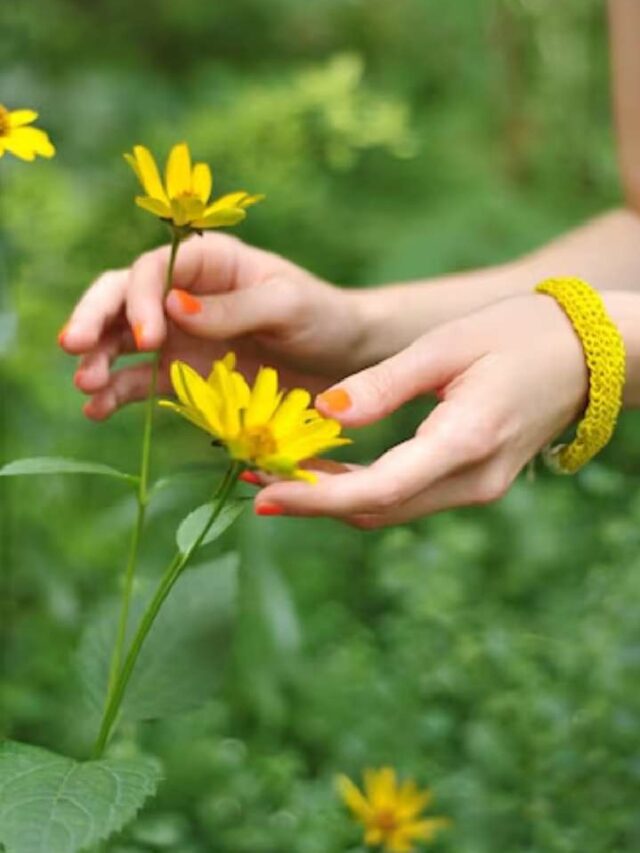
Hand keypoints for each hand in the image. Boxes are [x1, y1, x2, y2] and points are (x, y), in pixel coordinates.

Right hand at [60, 233, 368, 419]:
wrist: (341, 358)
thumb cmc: (321, 316)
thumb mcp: (286, 306)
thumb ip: (234, 308)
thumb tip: (172, 307)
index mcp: (208, 262)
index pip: (153, 270)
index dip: (139, 299)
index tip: (150, 337)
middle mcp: (183, 294)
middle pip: (121, 297)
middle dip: (93, 319)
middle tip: (73, 347)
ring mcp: (178, 335)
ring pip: (120, 340)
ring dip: (97, 359)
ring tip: (86, 385)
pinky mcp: (182, 375)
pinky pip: (140, 381)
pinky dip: (116, 394)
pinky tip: (98, 410)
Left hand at [252, 293, 594, 526]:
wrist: (590, 353)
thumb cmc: (520, 334)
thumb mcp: (445, 346)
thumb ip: (383, 385)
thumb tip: (324, 413)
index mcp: (465, 441)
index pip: (377, 490)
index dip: (315, 498)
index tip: (262, 493)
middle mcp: (472, 480)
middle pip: (377, 511)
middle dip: (313, 501)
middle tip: (254, 475)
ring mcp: (478, 488)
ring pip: (390, 510)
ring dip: (334, 499)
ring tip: (278, 471)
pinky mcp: (475, 482)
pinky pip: (408, 498)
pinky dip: (363, 491)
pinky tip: (328, 470)